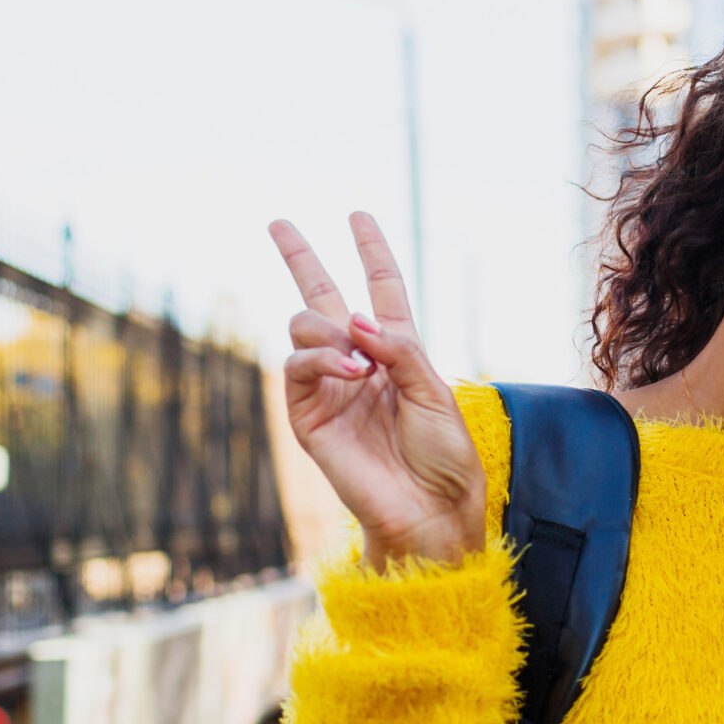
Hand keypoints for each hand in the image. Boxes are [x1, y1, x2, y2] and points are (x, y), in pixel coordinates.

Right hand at [273, 212, 485, 569]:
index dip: (371, 251)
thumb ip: (399, 349)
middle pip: (322, 297)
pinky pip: (297, 366)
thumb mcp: (435, 392)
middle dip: (300, 258)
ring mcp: (329, 387)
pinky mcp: (308, 415)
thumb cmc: (444, 456)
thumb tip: (356, 318)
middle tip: (279, 222)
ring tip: (360, 363)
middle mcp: (360, 363)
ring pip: (305, 326)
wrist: (429, 508)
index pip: (381, 290)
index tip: (358, 215)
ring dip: (329, 330)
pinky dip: (322, 359)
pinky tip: (350, 371)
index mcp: (398, 352)